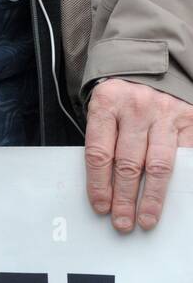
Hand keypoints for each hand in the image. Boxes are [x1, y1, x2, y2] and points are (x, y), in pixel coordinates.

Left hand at [85, 78, 192, 231]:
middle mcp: (136, 106)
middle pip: (127, 163)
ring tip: (145, 219)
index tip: (100, 206)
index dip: (98, 184)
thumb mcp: (104, 106)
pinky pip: (184, 156)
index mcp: (107, 102)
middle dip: (123, 198)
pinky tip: (175, 198)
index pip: (99, 152)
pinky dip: (179, 180)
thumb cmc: (122, 93)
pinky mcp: (188, 120)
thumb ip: (104, 139)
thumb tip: (104, 186)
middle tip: (121, 221)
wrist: (148, 61)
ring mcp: (164, 113)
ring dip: (150, 198)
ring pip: (157, 165)